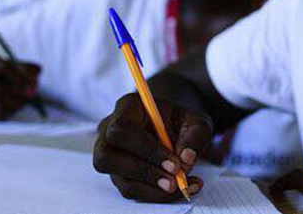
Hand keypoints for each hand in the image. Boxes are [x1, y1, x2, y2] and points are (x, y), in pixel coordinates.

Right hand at [0, 55, 40, 119]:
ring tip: (26, 100)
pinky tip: (14, 106)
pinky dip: (10, 111)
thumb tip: (38, 71)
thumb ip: (21, 65)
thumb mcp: (0, 61)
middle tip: (33, 93)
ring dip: (18, 104)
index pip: (3, 67)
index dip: (21, 74)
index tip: (34, 79)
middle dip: (21, 93)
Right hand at [92, 93, 212, 201]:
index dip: (145, 149)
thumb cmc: (180, 122)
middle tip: (175, 180)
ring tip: (182, 186)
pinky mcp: (118, 174)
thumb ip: (195, 135)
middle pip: (107, 156)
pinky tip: (179, 189)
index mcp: (127, 108)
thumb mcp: (195, 121)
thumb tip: (186, 159)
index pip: (122, 128)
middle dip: (144, 172)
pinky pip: (130, 190)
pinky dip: (156, 194)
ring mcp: (111, 154)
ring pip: (120, 179)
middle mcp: (110, 130)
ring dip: (152, 188)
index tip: (175, 163)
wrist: (175, 130)